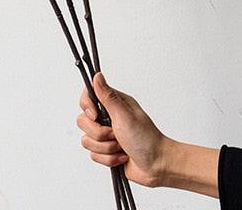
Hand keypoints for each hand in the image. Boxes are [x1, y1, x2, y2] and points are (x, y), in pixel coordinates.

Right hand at [77, 72, 219, 196]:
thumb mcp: (125, 115)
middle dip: (99, 134)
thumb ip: (107, 96)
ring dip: (106, 148)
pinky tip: (122, 156)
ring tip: (121, 147)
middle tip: (116, 134)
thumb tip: (97, 75)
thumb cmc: (147, 139)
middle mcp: (108, 117)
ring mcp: (106, 135)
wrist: (158, 166)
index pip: (88, 96)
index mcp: (113, 104)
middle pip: (83, 121)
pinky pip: (94, 155)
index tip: (96, 116)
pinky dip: (109, 159)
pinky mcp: (106, 151)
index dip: (87, 107)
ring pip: (87, 140)